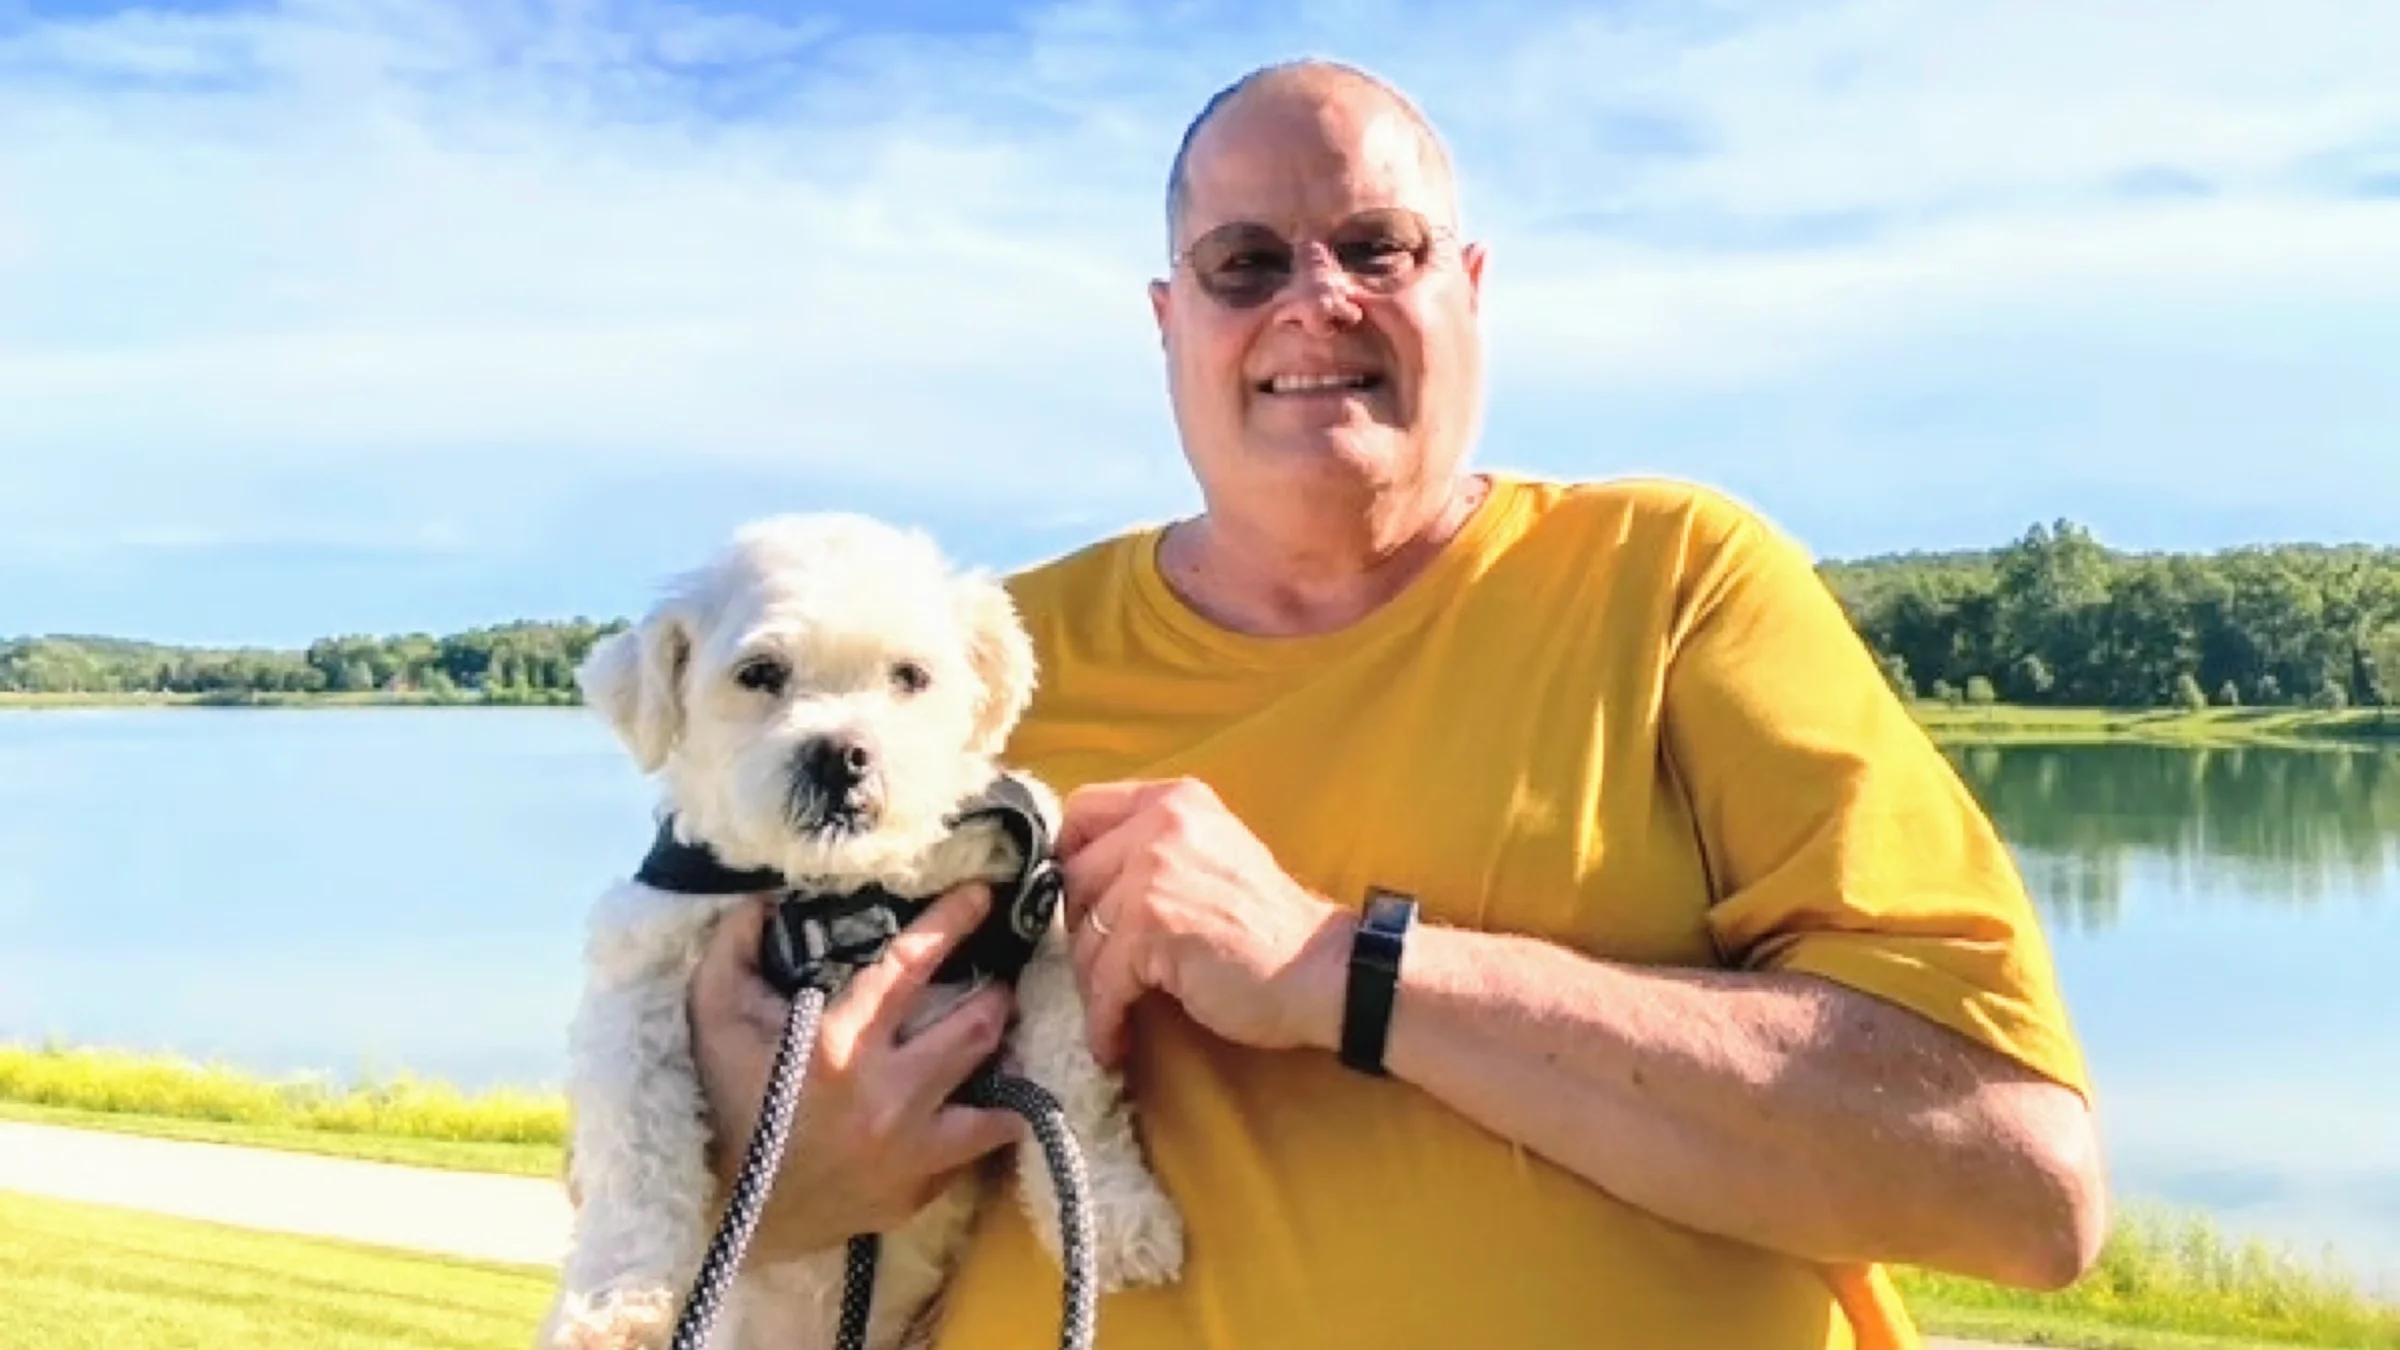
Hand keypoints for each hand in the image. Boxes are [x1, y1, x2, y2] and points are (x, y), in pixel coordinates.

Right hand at [686, 883, 1021, 1258]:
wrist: (727, 1215)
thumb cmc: (724, 1104)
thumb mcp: (714, 1016)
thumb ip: (736, 947)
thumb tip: (768, 898)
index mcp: (838, 1047)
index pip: (911, 966)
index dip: (951, 923)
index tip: (983, 894)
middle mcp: (888, 1098)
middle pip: (978, 1028)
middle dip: (996, 995)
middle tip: (995, 978)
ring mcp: (911, 1153)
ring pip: (1000, 1097)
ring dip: (1005, 1061)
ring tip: (1000, 1039)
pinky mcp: (920, 1193)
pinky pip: (975, 1149)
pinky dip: (981, 1119)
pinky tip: (977, 1099)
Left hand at [1058, 777, 1353, 1068]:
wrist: (1323, 969)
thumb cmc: (1269, 926)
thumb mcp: (1211, 856)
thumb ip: (1154, 850)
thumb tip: (1080, 881)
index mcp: (1175, 800)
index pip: (1083, 809)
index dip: (1068, 857)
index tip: (1078, 903)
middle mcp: (1161, 823)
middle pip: (1074, 877)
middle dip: (1081, 933)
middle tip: (1102, 971)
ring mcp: (1154, 872)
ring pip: (1085, 936)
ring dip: (1092, 987)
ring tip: (1111, 1016)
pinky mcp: (1153, 926)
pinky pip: (1103, 981)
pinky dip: (1104, 1019)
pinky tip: (1116, 1041)